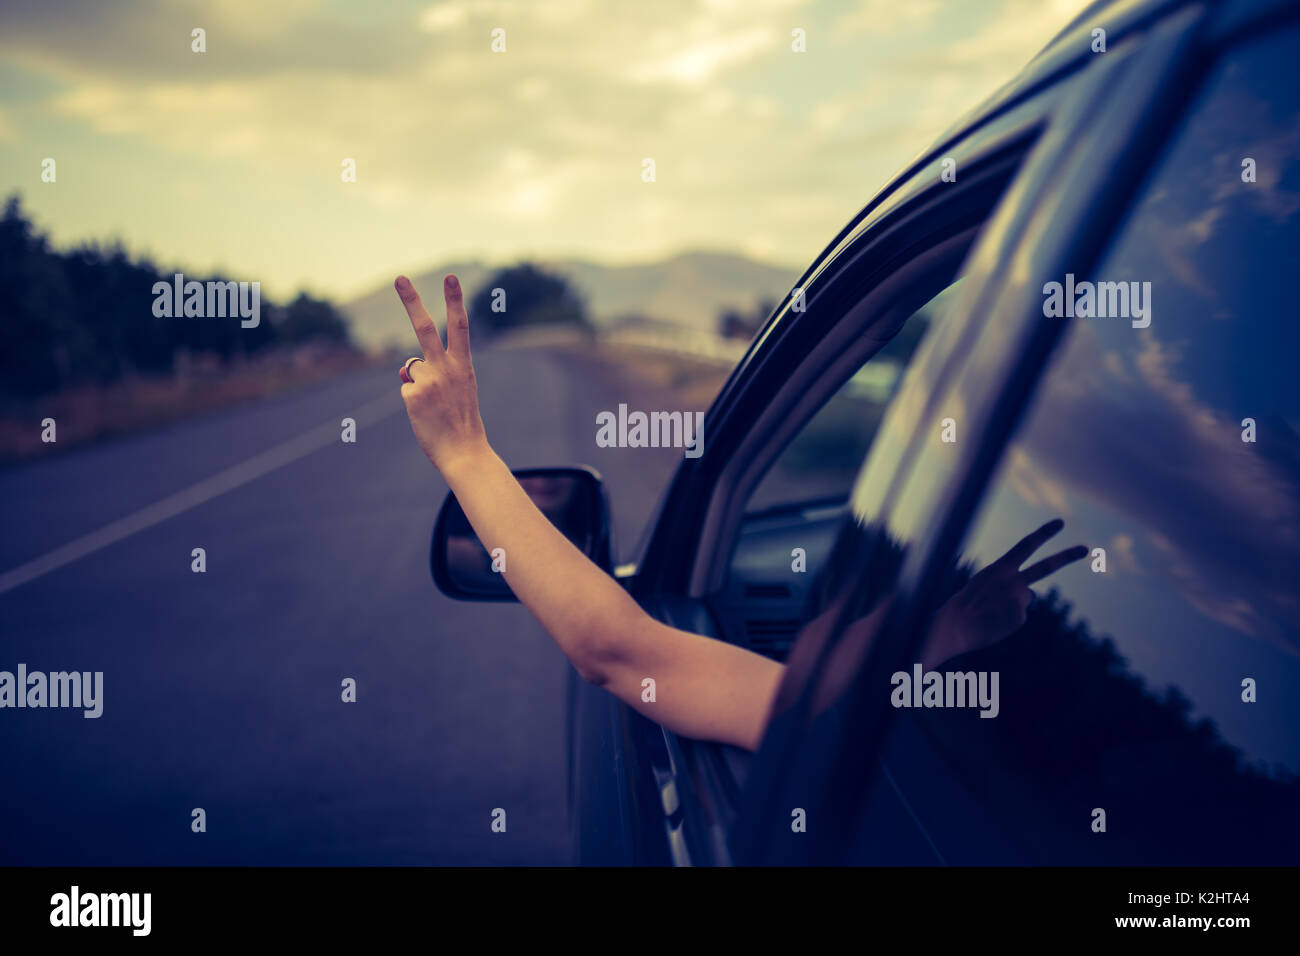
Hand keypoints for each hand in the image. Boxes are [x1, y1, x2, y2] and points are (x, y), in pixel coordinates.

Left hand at [395, 274, 487, 474]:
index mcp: (464, 365)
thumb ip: (435, 373)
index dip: (455, 300)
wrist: (464, 452)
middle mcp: (446, 368)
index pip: (460, 326)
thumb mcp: (457, 390)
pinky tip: (425, 415)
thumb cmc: (462, 422)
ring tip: (434, 406)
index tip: (451, 277)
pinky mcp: (412, 395)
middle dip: (411, 301)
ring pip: (411, 369)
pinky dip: (413, 401)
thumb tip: (404, 369)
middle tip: (399, 277)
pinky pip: (406, 389)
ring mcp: (428, 381)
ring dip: (418, 384)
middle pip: (425, 328)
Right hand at [924, 518, 1086, 666]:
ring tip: (989, 612)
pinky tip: (993, 623)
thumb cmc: (963, 606)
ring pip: (1024, 599)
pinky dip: (1007, 621)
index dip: (1044, 533)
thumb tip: (1030, 594)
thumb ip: (1007, 583)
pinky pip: (1018, 618)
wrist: (953, 626)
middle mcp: (1013, 580)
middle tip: (1085, 548)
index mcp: (1000, 568)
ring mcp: (1019, 598)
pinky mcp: (1021, 616)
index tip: (1060, 523)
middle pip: (1046, 567)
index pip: (1026, 545)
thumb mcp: (982, 584)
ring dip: (1010, 605)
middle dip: (1067, 556)